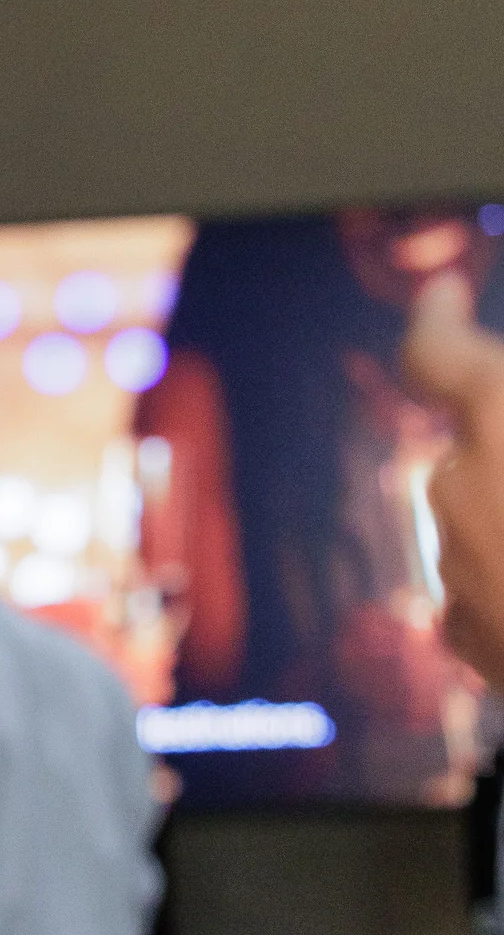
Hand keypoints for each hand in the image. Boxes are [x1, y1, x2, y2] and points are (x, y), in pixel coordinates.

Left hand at [403, 273, 503, 680]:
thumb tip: (495, 390)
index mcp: (499, 423)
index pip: (437, 353)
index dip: (437, 320)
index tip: (442, 292)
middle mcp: (460, 490)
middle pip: (476, 443)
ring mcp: (460, 572)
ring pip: (486, 517)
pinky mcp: (476, 642)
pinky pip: (490, 589)